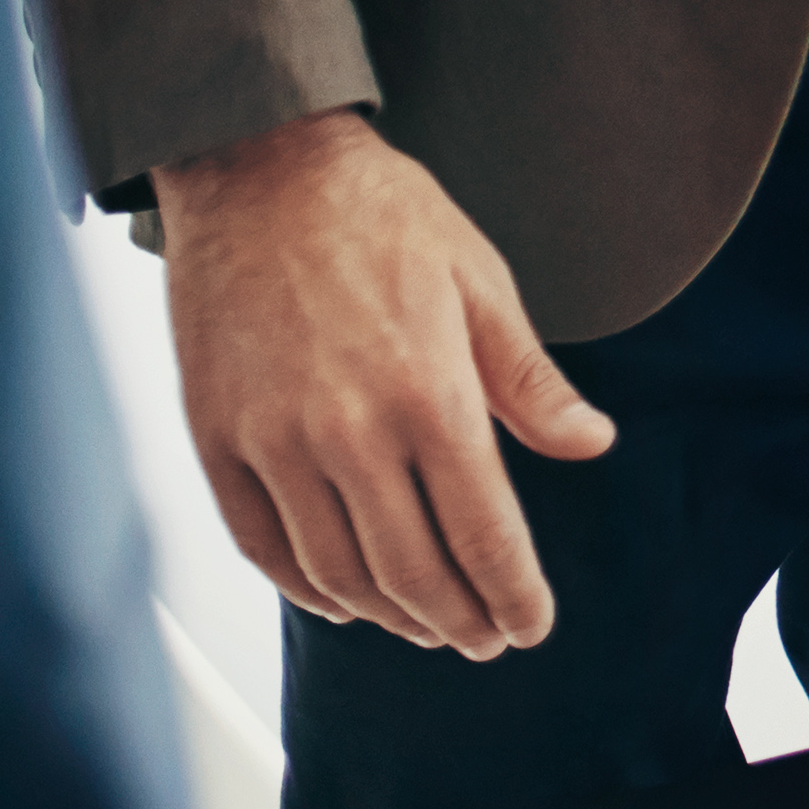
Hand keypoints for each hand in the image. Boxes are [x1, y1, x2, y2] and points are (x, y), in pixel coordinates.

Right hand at [150, 107, 611, 655]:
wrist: (259, 169)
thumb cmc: (381, 216)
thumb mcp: (480, 282)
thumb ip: (531, 380)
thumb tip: (591, 443)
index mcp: (429, 393)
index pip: (484, 532)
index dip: (513, 594)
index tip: (530, 625)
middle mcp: (349, 433)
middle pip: (413, 571)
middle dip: (459, 620)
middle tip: (485, 640)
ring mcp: (275, 442)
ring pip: (338, 573)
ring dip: (390, 616)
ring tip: (426, 626)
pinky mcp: (217, 440)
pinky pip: (263, 546)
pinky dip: (307, 589)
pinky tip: (342, 599)